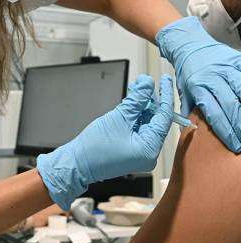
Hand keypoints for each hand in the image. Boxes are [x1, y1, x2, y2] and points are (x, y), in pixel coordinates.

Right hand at [37, 74, 173, 210]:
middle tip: (144, 81)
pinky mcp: (131, 149)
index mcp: (150, 149)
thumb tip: (147, 83)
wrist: (77, 163)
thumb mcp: (119, 118)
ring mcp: (140, 152)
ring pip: (146, 123)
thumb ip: (136, 99)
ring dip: (141, 105)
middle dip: (150, 99)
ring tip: (136, 88)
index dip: (165, 96)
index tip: (165, 80)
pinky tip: (131, 102)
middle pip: (156, 120)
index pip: (164, 117)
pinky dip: (135, 115)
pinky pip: (138, 128)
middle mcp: (149, 152)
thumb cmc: (95, 147)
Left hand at [156, 16, 240, 151]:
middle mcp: (213, 77)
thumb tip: (189, 130)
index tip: (234, 144)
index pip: (214, 113)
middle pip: (232, 106)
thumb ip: (189, 109)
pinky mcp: (237, 61)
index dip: (226, 131)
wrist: (189, 43)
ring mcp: (227, 68)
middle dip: (240, 127)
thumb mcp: (183, 89)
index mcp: (198, 86)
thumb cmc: (187, 69)